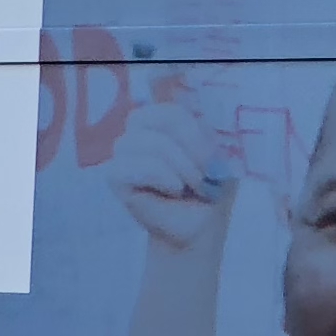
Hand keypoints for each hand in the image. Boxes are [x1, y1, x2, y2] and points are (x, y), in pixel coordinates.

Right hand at [109, 91, 234, 252]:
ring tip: (189, 186)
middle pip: (157, 119)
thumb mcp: (221, 157)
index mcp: (165, 123)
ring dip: (178, 166)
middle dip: (188, 146)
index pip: (169, 110)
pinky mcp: (115, 176)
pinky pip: (133, 165)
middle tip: (203, 174)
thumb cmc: (211, 190)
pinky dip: (160, 177)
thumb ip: (213, 135)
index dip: (193, 131)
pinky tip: (172, 190)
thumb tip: (201, 127)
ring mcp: (123, 153)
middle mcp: (140, 132)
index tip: (212, 158)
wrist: (199, 226)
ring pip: (146, 142)